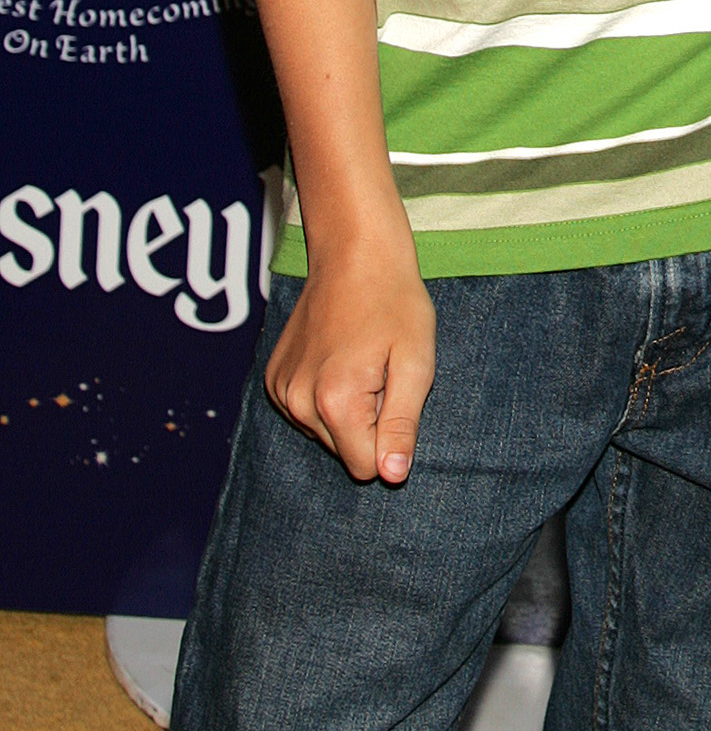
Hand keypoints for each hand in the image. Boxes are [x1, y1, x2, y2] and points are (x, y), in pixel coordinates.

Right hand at [265, 236, 436, 485]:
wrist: (354, 254)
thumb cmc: (395, 304)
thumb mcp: (416, 364)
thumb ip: (402, 425)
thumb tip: (392, 476)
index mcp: (334, 402)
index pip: (367, 468)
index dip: (391, 438)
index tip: (394, 393)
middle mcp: (297, 402)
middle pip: (344, 453)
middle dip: (368, 424)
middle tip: (380, 374)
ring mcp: (280, 390)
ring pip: (325, 435)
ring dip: (348, 410)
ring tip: (361, 362)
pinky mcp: (273, 379)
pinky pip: (306, 413)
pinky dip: (325, 396)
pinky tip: (339, 359)